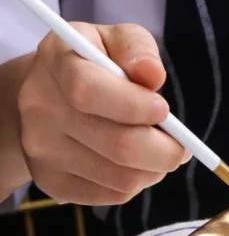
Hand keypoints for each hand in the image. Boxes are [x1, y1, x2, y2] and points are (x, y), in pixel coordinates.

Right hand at [16, 22, 188, 205]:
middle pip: (118, 145)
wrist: (52, 94)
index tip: (164, 111)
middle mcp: (39, 106)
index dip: (135, 106)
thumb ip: (138, 50)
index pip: (89, 91)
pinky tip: (136, 164)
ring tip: (158, 151)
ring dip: (155, 169)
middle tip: (181, 145)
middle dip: (165, 150)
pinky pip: (114, 195)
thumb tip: (152, 73)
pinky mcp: (52, 182)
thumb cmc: (98, 64)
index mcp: (56, 60)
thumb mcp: (117, 40)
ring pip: (123, 178)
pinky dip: (138, 183)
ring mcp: (41, 149)